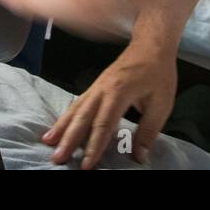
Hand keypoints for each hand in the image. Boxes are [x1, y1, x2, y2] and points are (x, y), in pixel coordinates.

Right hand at [44, 41, 176, 168]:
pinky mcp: (95, 86)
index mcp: (119, 93)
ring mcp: (96, 86)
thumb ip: (149, 131)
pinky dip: (66, 116)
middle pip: (82, 117)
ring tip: (48, 142)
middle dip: (69, 139)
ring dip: (61, 127)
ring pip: (75, 109)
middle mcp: (102, 89)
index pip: (103, 125)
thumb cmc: (158, 73)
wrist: (151, 44)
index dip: (94, 147)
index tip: (86, 166)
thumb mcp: (162, 104)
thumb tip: (138, 157)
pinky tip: (59, 126)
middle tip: (57, 158)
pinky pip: (78, 103)